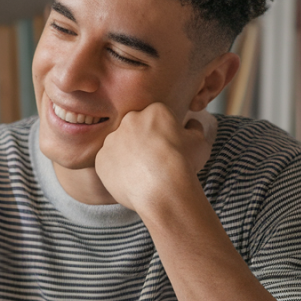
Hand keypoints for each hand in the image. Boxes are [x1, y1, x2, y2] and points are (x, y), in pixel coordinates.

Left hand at [95, 104, 216, 214]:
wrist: (162, 190)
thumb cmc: (184, 165)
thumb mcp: (199, 143)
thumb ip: (194, 129)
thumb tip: (191, 124)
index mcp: (154, 110)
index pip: (157, 118)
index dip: (164, 134)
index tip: (168, 148)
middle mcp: (129, 119)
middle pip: (136, 129)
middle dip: (143, 142)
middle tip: (154, 162)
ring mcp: (112, 139)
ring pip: (120, 146)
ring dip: (129, 156)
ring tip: (143, 174)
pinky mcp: (101, 158)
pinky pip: (108, 163)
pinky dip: (117, 171)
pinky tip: (131, 181)